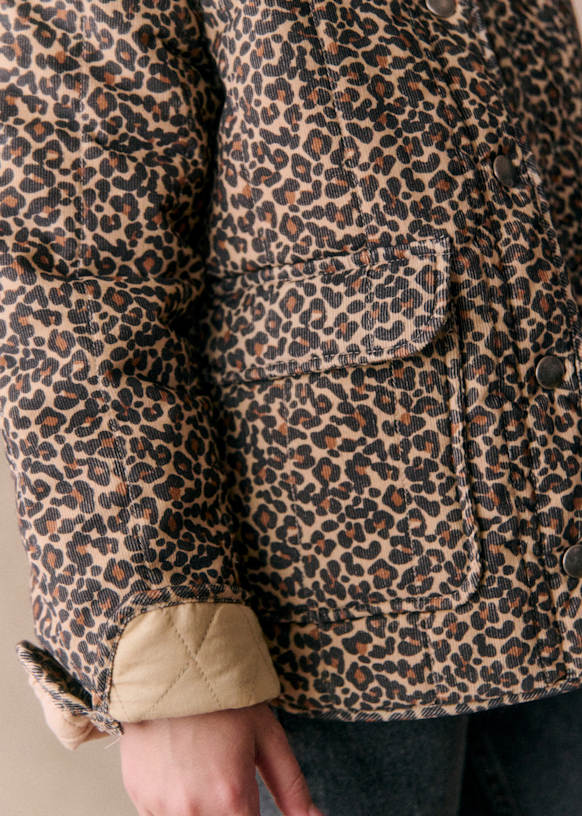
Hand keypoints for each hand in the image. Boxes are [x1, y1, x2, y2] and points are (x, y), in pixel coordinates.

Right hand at [118, 701, 324, 815]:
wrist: (170, 665)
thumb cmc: (223, 698)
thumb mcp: (266, 734)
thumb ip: (292, 785)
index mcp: (231, 797)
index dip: (252, 814)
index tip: (246, 794)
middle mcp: (193, 810)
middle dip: (227, 807)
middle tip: (224, 772)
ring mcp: (160, 805)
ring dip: (199, 806)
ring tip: (202, 767)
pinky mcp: (137, 796)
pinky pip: (161, 813)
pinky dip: (174, 800)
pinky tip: (180, 766)